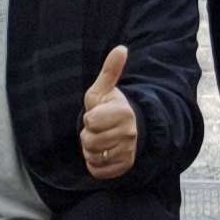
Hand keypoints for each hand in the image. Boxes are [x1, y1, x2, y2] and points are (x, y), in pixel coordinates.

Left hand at [76, 43, 139, 180]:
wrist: (131, 130)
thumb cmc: (111, 107)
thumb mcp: (105, 89)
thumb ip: (110, 71)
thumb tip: (121, 48)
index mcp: (123, 113)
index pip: (90, 122)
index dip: (89, 119)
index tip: (96, 115)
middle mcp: (129, 135)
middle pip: (90, 141)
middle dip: (88, 135)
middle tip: (98, 129)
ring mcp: (128, 153)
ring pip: (94, 156)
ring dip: (91, 150)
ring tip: (100, 140)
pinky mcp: (124, 168)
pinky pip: (98, 171)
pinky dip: (95, 164)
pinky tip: (102, 154)